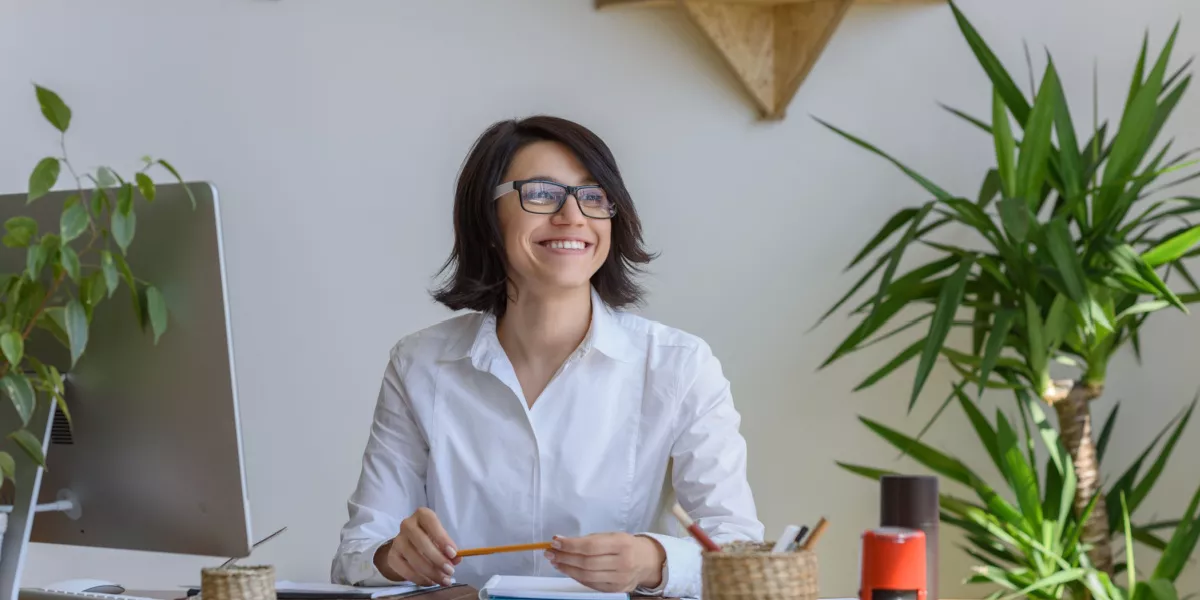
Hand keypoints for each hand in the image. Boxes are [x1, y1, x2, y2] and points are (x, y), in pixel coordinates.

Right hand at [373, 507, 461, 586]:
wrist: (408, 546)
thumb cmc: (430, 539)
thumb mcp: (441, 539)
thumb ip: (449, 548)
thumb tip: (457, 560)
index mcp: (422, 515)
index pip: (430, 521)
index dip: (442, 538)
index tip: (453, 554)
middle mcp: (407, 525)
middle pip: (421, 541)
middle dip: (437, 559)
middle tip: (450, 571)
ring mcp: (397, 541)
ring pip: (413, 558)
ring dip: (431, 572)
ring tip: (444, 580)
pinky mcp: (392, 557)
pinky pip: (405, 570)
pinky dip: (420, 578)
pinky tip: (431, 582)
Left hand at [545, 533, 665, 592]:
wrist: (647, 561)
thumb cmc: (625, 545)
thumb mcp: (612, 536)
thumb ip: (589, 539)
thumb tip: (560, 541)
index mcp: (622, 544)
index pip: (591, 546)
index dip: (570, 545)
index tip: (555, 541)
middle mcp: (623, 562)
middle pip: (586, 562)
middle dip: (564, 557)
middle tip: (550, 552)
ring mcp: (620, 579)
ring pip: (586, 576)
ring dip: (567, 569)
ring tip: (556, 562)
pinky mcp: (615, 590)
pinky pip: (591, 584)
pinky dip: (576, 577)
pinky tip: (568, 570)